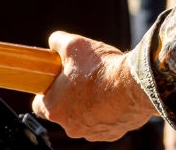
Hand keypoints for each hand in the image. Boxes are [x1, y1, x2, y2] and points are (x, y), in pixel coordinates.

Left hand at [33, 32, 154, 140]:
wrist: (136, 83)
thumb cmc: (102, 66)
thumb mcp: (73, 44)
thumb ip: (57, 42)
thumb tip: (54, 42)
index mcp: (55, 108)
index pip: (39, 105)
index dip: (47, 91)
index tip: (56, 81)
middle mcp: (70, 127)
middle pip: (64, 112)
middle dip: (71, 97)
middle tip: (82, 78)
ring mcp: (92, 133)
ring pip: (85, 118)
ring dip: (90, 105)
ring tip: (102, 84)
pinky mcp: (112, 134)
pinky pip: (104, 122)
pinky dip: (107, 111)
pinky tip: (115, 95)